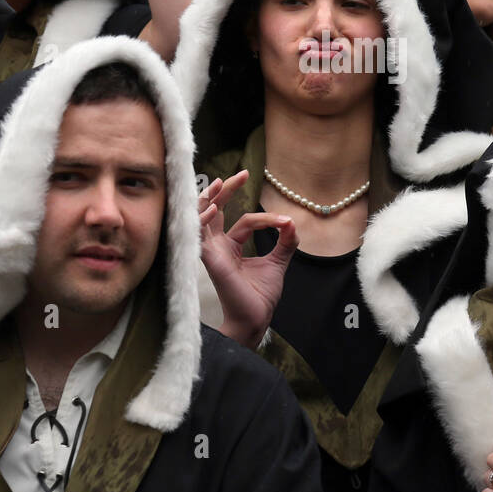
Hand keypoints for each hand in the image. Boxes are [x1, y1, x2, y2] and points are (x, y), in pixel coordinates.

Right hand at [199, 170, 297, 347]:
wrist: (256, 317)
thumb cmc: (260, 295)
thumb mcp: (278, 262)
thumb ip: (285, 242)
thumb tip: (292, 221)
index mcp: (230, 247)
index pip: (244, 221)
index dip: (266, 218)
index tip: (286, 222)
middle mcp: (218, 246)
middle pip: (215, 210)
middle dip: (226, 190)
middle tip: (243, 174)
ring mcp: (211, 251)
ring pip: (202, 217)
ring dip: (208, 198)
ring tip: (220, 182)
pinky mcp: (209, 258)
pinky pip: (199, 234)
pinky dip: (203, 218)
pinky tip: (213, 207)